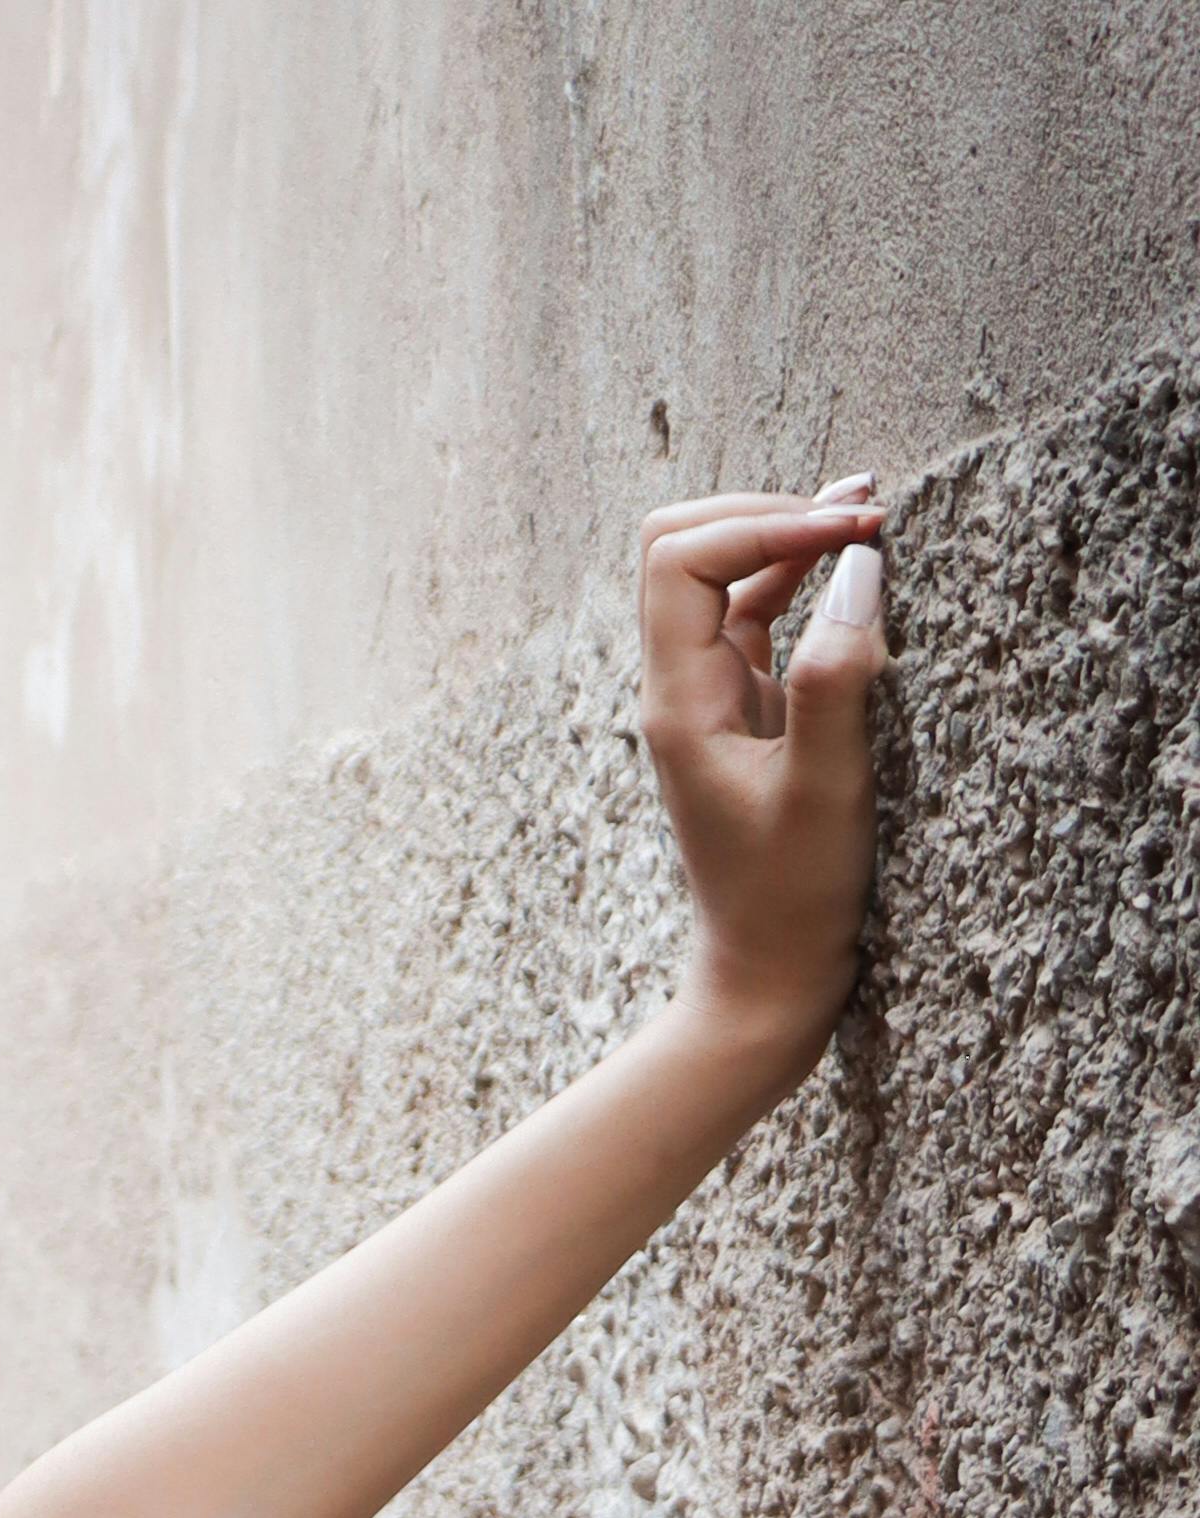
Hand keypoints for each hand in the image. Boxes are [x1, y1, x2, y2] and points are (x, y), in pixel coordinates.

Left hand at [643, 483, 888, 1085]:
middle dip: (765, 514)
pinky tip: (856, 559)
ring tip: (870, 514)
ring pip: (721, 574)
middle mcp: (678, 691)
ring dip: (786, 534)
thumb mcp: (826, 791)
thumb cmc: (794, 898)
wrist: (767, 975)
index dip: (765, 525)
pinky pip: (755, 614)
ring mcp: (707, 696)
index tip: (854, 533)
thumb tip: (858, 569)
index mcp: (678, 705)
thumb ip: (838, 679)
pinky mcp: (741, 709)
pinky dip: (799, 575)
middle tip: (860, 512)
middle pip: (682, 548)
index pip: (683, 562)